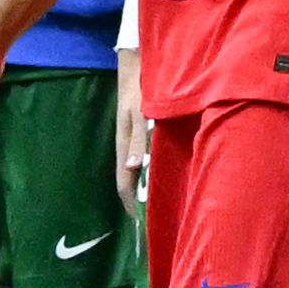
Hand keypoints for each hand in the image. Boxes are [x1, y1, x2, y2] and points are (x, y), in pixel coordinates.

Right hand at [114, 46, 148, 211]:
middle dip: (139, 200)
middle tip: (155, 218)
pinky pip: (144, 157)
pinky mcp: (141, 130)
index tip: (142, 224)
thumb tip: (134, 168)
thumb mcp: (140, 113)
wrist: (136, 63)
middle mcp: (127, 146)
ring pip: (138, 170)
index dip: (132, 204)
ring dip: (146, 186)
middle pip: (130, 180)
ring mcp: (133, 138)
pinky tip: (165, 173)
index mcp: (123, 146)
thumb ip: (138, 140)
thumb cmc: (140, 87)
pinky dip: (152, 170)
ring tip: (163, 202)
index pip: (124, 183)